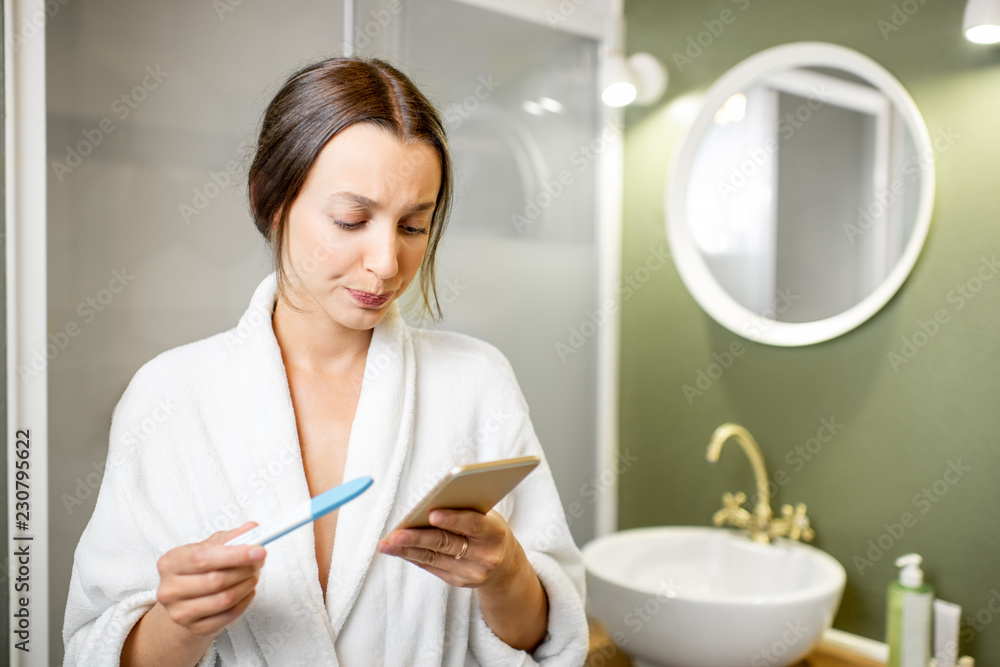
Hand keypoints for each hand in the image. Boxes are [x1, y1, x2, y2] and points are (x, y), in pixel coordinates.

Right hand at [155, 521, 266, 638]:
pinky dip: (244, 601)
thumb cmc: (198, 570)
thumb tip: (253, 528)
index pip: (202, 559)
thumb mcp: (209, 547)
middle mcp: (170, 589)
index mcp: (170, 563)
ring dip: (247, 585)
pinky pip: (228, 615)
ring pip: (224, 599)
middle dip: (244, 570)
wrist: (184, 602)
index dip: (234, 555)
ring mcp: (180, 612)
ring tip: (254, 575)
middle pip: (215, 580)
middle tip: (259, 562)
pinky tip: (248, 591)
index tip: (259, 550)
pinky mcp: (195, 628)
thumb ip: (231, 537)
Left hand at [376, 509, 521, 591]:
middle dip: (417, 538)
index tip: (431, 513)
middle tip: (395, 534)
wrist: (505, 568)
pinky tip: (396, 550)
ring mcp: (471, 572)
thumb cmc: (489, 531)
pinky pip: (430, 566)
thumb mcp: (487, 517)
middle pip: (446, 544)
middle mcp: (485, 556)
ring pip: (433, 557)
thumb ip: (465, 511)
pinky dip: (412, 556)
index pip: (472, 524)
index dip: (452, 519)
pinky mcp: (458, 581)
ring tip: (386, 543)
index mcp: (494, 533)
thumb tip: (429, 505)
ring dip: (406, 550)